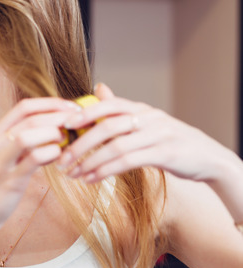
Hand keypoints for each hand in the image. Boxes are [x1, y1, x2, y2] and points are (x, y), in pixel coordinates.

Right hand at [0, 98, 77, 239]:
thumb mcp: (1, 158)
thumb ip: (20, 144)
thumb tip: (52, 131)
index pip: (24, 107)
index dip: (51, 104)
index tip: (71, 108)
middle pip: (30, 118)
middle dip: (59, 116)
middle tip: (79, 121)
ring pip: (28, 134)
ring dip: (54, 133)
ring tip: (67, 140)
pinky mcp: (8, 181)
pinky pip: (33, 159)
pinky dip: (51, 153)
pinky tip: (59, 157)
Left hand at [57, 83, 234, 182]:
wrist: (207, 157)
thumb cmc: (167, 140)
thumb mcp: (145, 121)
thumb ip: (119, 109)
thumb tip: (98, 88)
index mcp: (140, 108)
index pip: (108, 105)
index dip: (84, 113)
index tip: (62, 125)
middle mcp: (148, 117)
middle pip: (107, 126)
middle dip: (80, 144)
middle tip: (61, 159)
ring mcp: (158, 135)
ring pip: (116, 146)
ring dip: (90, 162)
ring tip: (72, 174)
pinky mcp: (165, 154)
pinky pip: (129, 162)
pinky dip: (106, 171)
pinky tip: (91, 179)